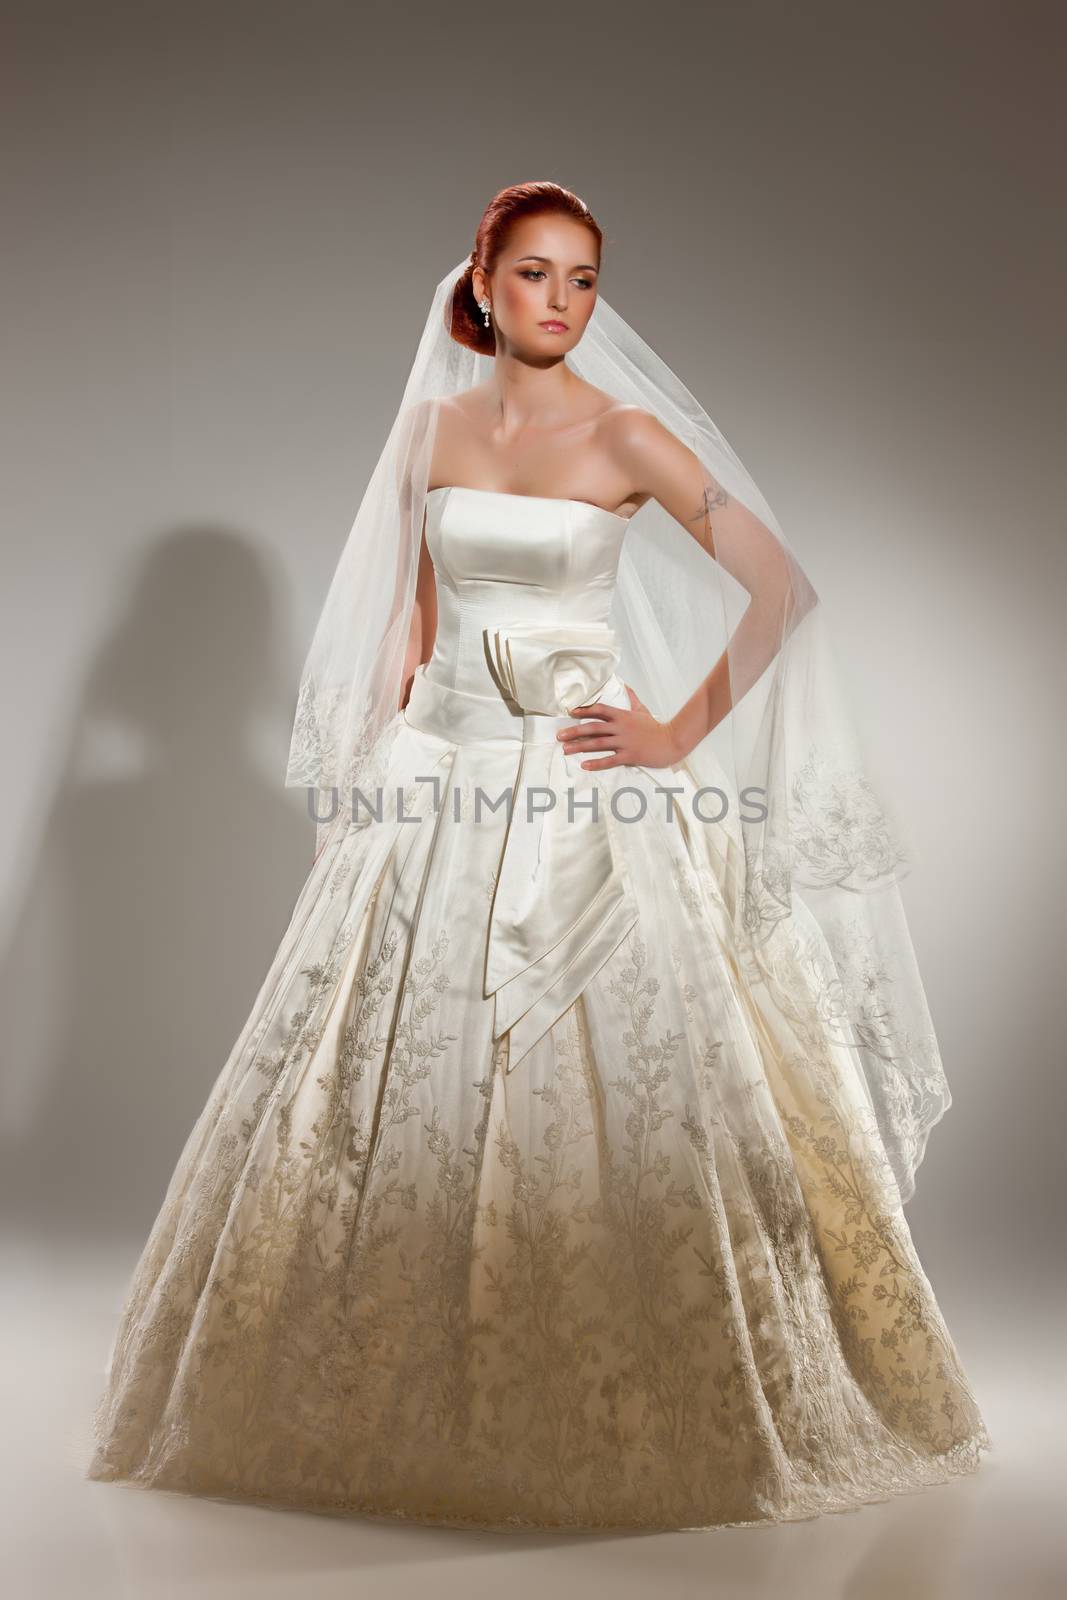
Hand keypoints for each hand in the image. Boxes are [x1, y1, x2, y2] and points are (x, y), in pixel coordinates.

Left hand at [556, 685, 682, 770]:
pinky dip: (596, 763)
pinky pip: (610, 760)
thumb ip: (631, 698)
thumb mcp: (642, 709)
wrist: (672, 741)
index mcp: (622, 716)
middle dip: (574, 731)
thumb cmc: (655, 727)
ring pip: (598, 744)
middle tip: (559, 735)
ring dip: (580, 747)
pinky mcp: (630, 755)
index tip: (570, 713)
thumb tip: (625, 685)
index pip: (599, 710)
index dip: (584, 710)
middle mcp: (621, 728)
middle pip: (593, 728)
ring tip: (566, 750)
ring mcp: (625, 742)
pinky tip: (584, 765)